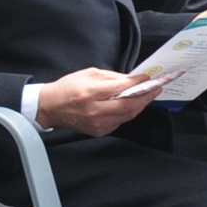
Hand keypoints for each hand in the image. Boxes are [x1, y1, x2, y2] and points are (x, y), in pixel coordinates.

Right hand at [32, 67, 159, 136]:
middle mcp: (94, 110)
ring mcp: (97, 124)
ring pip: (127, 116)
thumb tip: (132, 80)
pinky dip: (128, 113)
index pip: (121, 88)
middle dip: (145, 97)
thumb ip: (112, 77)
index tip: (148, 78)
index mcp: (90, 93)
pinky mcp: (99, 131)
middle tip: (156, 89)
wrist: (51, 107)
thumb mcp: (89, 74)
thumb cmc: (68, 88)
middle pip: (128, 106)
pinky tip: (132, 105)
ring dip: (140, 105)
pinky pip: (120, 122)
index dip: (137, 83)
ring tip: (148, 96)